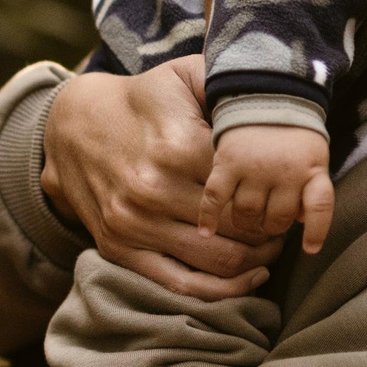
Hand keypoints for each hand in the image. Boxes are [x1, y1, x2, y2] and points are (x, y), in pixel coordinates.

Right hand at [42, 56, 285, 297]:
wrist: (72, 125)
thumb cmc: (144, 100)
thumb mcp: (183, 76)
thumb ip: (229, 84)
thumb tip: (277, 100)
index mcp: (177, 147)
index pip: (249, 185)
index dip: (280, 192)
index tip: (294, 192)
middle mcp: (153, 190)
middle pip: (240, 227)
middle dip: (275, 230)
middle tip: (289, 222)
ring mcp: (134, 224)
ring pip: (219, 261)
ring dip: (258, 260)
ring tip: (273, 246)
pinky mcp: (119, 249)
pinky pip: (182, 286)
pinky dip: (224, 291)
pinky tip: (250, 277)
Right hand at [204, 123, 336, 252]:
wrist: (267, 92)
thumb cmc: (293, 132)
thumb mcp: (314, 156)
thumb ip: (312, 188)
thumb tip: (301, 223)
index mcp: (312, 168)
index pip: (320, 206)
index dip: (317, 231)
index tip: (310, 249)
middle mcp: (285, 171)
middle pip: (277, 219)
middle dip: (272, 227)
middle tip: (267, 223)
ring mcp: (254, 168)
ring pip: (247, 214)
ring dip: (246, 224)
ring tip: (246, 221)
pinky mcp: (227, 163)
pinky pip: (216, 197)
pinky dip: (209, 217)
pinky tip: (206, 232)